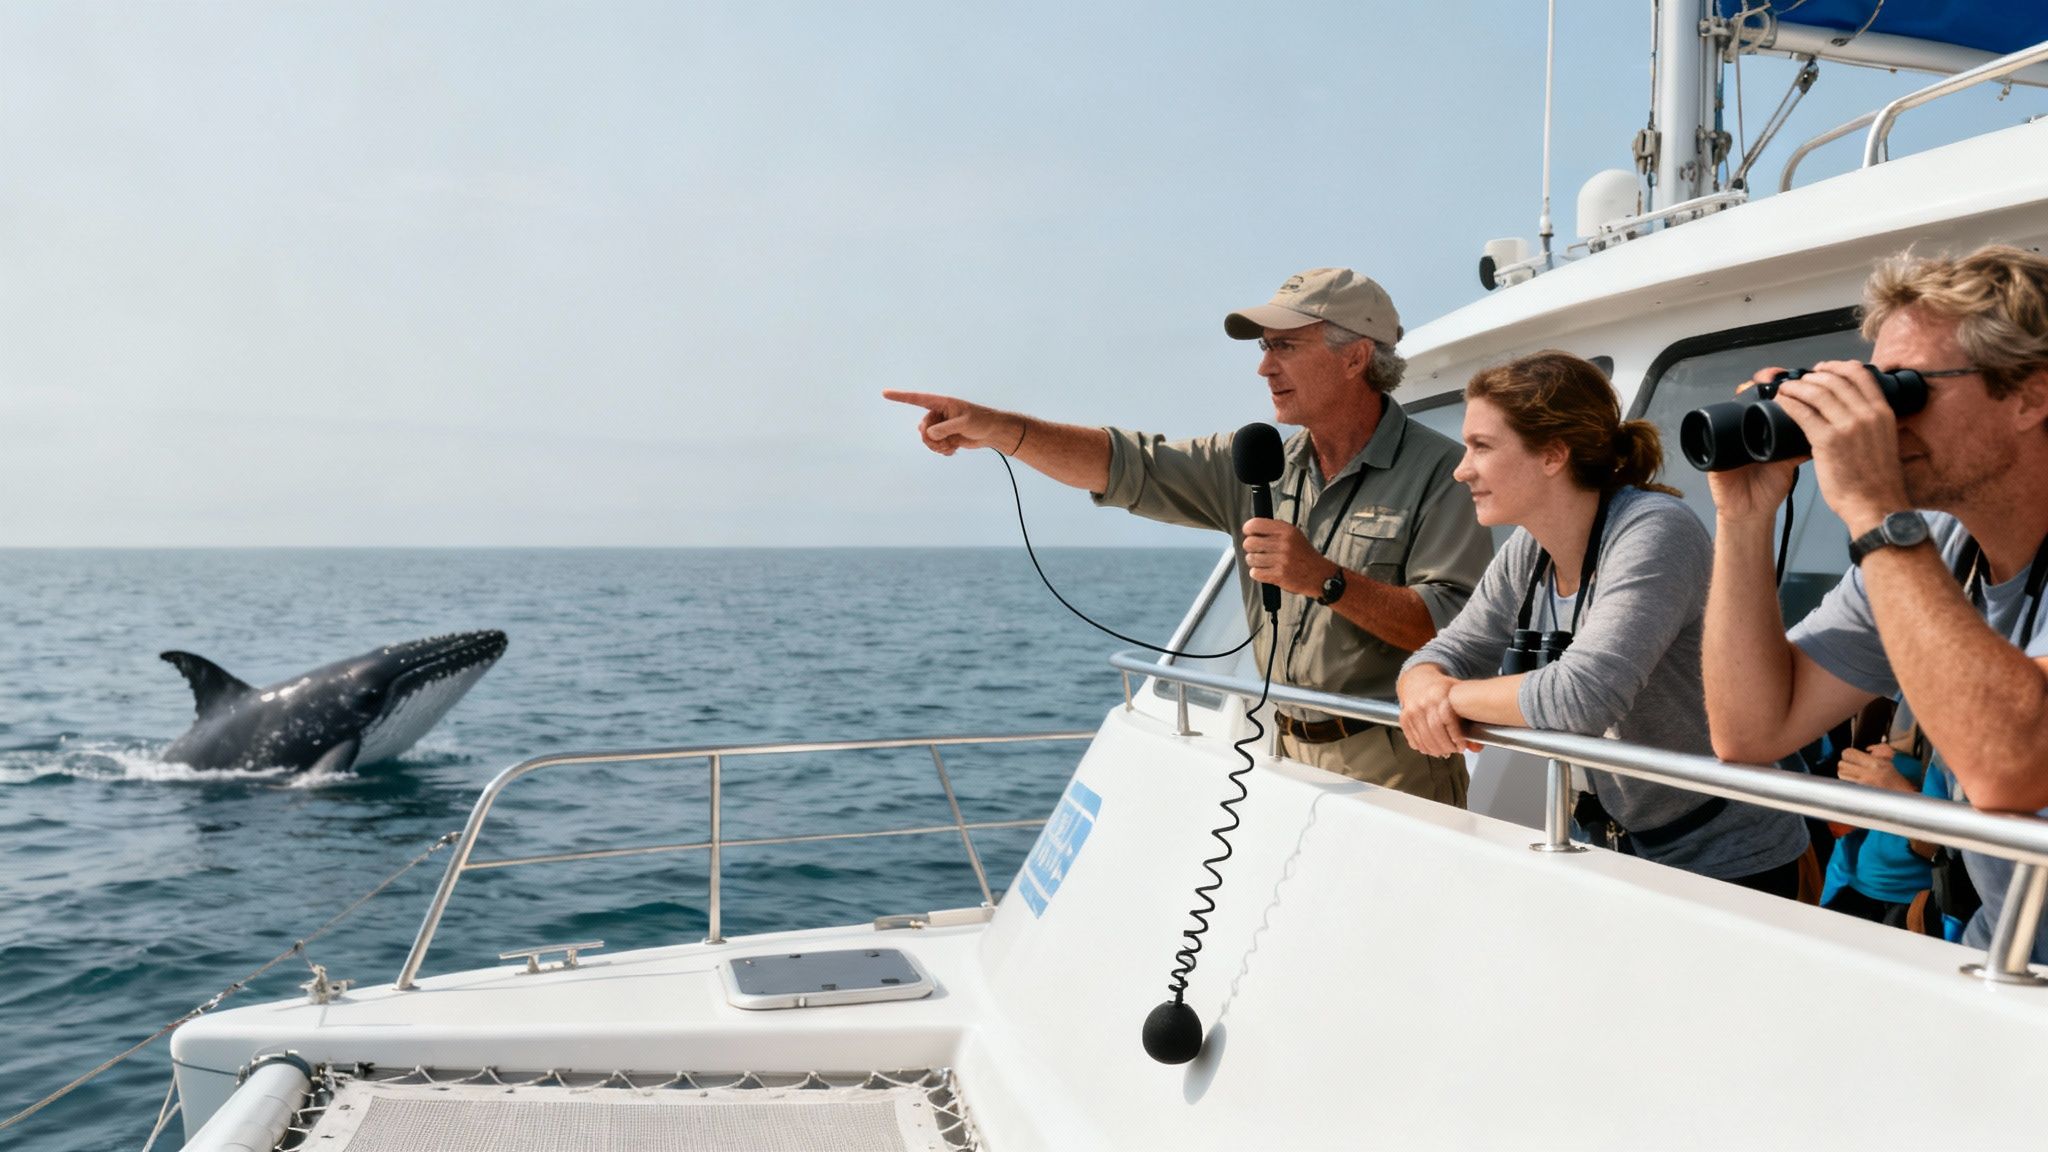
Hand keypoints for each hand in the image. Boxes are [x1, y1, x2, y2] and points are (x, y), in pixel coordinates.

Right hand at [882, 390, 1024, 455]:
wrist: (992, 432)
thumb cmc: (981, 421)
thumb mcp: (964, 423)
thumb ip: (945, 428)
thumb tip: (929, 434)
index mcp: (942, 403)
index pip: (917, 399)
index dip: (901, 397)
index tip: (885, 393)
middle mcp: (939, 414)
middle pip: (922, 427)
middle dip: (931, 439)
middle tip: (944, 443)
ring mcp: (941, 426)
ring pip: (927, 439)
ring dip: (937, 446)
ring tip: (951, 447)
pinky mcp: (945, 437)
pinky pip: (935, 446)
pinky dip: (942, 450)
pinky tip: (953, 451)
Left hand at [1241, 517, 1333, 596]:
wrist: (1320, 575)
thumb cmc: (1304, 555)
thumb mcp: (1294, 535)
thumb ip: (1274, 530)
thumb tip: (1250, 529)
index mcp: (1286, 530)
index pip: (1255, 525)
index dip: (1248, 530)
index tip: (1250, 534)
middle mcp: (1283, 543)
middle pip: (1249, 543)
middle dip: (1250, 548)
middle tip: (1257, 551)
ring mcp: (1281, 560)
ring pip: (1250, 559)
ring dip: (1254, 562)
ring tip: (1264, 563)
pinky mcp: (1279, 575)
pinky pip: (1255, 573)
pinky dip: (1257, 573)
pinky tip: (1265, 572)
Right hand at [1398, 665, 1474, 757]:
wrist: (1417, 679)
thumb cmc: (1441, 688)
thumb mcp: (1458, 695)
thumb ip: (1470, 719)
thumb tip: (1477, 746)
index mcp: (1439, 693)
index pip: (1447, 719)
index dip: (1455, 736)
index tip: (1461, 746)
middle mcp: (1423, 701)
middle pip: (1434, 731)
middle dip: (1446, 746)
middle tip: (1454, 750)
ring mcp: (1412, 710)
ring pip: (1423, 737)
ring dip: (1435, 750)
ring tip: (1444, 752)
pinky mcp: (1404, 718)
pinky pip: (1413, 738)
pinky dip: (1422, 747)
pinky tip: (1431, 749)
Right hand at [1703, 368, 1801, 523]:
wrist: (1750, 511)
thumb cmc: (1769, 487)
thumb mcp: (1791, 462)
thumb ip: (1804, 445)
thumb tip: (1830, 429)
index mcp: (1765, 428)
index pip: (1772, 398)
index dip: (1781, 384)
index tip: (1794, 376)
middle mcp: (1747, 428)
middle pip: (1752, 394)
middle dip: (1763, 381)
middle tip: (1775, 376)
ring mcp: (1729, 436)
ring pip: (1733, 404)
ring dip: (1743, 392)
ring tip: (1755, 386)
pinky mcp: (1712, 449)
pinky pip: (1711, 428)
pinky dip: (1718, 417)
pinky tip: (1732, 408)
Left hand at [1767, 360, 1911, 534]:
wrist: (1876, 505)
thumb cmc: (1877, 480)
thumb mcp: (1884, 441)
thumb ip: (1872, 424)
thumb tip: (1854, 413)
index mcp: (1883, 412)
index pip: (1860, 374)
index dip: (1837, 366)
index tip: (1822, 369)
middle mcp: (1867, 414)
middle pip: (1835, 379)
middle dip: (1812, 376)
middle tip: (1798, 381)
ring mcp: (1848, 426)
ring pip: (1817, 392)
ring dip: (1796, 386)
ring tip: (1785, 389)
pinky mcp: (1828, 441)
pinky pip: (1803, 413)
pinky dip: (1790, 403)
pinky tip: (1781, 402)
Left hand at [1837, 743, 1914, 793]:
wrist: (1904, 800)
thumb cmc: (1898, 781)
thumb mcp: (1891, 760)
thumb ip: (1880, 749)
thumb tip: (1868, 748)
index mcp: (1876, 764)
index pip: (1848, 753)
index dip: (1848, 754)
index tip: (1851, 756)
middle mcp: (1868, 774)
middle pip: (1841, 765)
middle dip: (1845, 764)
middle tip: (1852, 766)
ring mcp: (1863, 786)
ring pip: (1841, 775)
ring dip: (1845, 774)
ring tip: (1855, 775)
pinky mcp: (1860, 794)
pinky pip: (1846, 785)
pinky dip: (1848, 783)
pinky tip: (1856, 784)